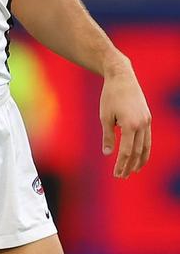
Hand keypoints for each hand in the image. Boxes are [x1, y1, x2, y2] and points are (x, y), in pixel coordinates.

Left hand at [99, 59, 151, 177]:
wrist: (122, 77)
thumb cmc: (110, 96)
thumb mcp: (105, 116)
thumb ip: (107, 136)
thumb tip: (107, 154)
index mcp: (130, 125)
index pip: (125, 151)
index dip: (121, 164)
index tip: (116, 174)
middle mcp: (142, 124)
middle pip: (136, 152)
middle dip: (129, 165)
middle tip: (122, 176)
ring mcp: (147, 121)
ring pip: (145, 147)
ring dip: (139, 160)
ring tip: (133, 171)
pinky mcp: (148, 118)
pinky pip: (148, 138)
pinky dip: (144, 149)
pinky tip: (139, 157)